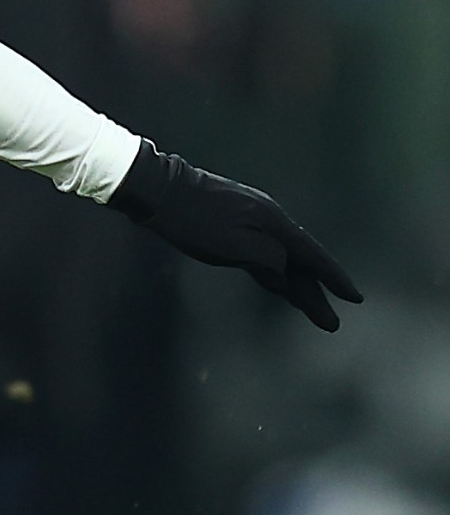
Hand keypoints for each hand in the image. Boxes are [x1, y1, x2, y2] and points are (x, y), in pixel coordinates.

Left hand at [109, 141, 362, 331]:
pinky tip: (278, 284)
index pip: (311, 256)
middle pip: (299, 262)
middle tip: (330, 323)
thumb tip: (285, 272)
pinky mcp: (234, 226)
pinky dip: (274, 273)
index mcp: (273, 224)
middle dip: (315, 294)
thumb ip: (266, 259)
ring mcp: (251, 222)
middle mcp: (269, 221)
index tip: (354, 298)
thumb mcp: (233, 246)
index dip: (333, 279)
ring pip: (281, 260)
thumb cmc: (193, 220)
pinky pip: (264, 256)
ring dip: (296, 286)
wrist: (160, 190)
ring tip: (311, 310)